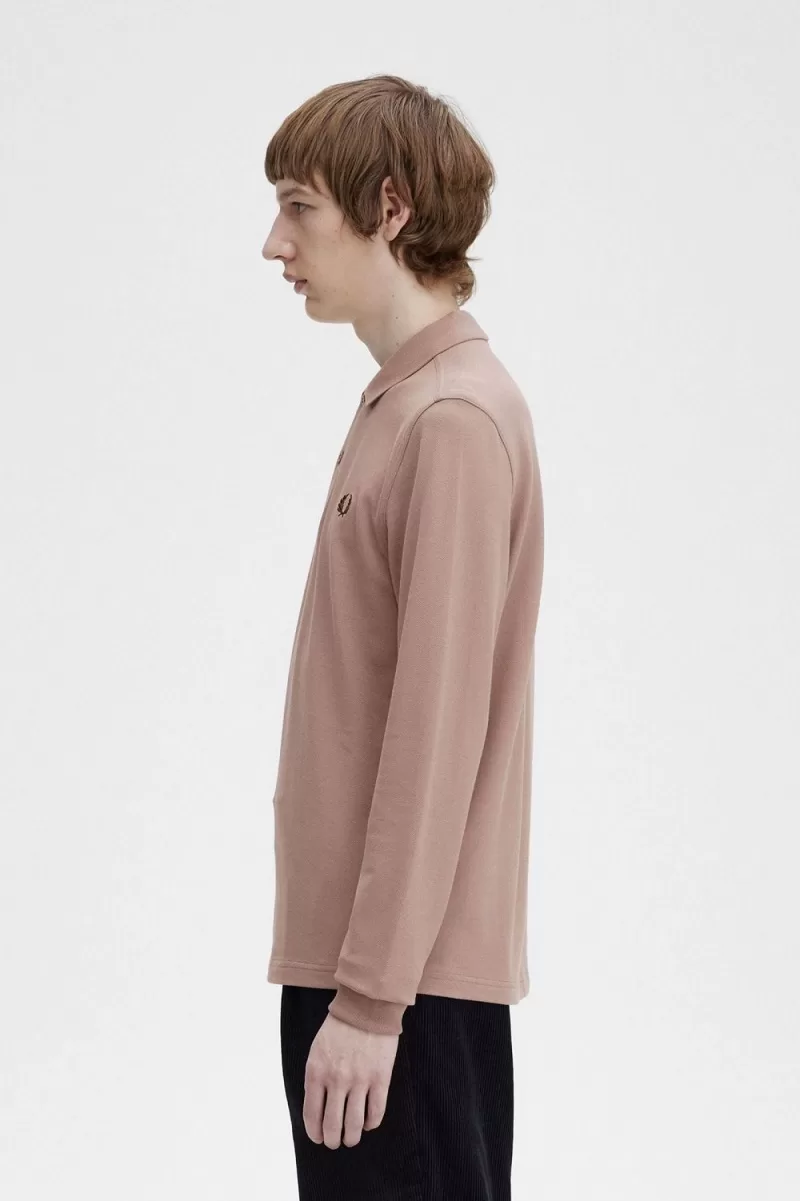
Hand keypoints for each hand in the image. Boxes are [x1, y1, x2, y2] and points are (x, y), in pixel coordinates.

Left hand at [303, 1011, 399, 1148]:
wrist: (366, 1007)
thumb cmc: (338, 1029)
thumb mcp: (317, 1051)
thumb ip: (316, 1079)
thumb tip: (317, 1109)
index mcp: (316, 1072)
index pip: (312, 1115)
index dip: (315, 1133)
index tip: (318, 1138)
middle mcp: (337, 1080)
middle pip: (332, 1125)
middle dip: (332, 1140)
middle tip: (334, 1142)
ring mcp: (360, 1080)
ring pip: (354, 1125)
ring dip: (351, 1138)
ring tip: (351, 1139)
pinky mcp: (380, 1078)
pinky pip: (376, 1112)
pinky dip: (370, 1123)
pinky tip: (367, 1123)